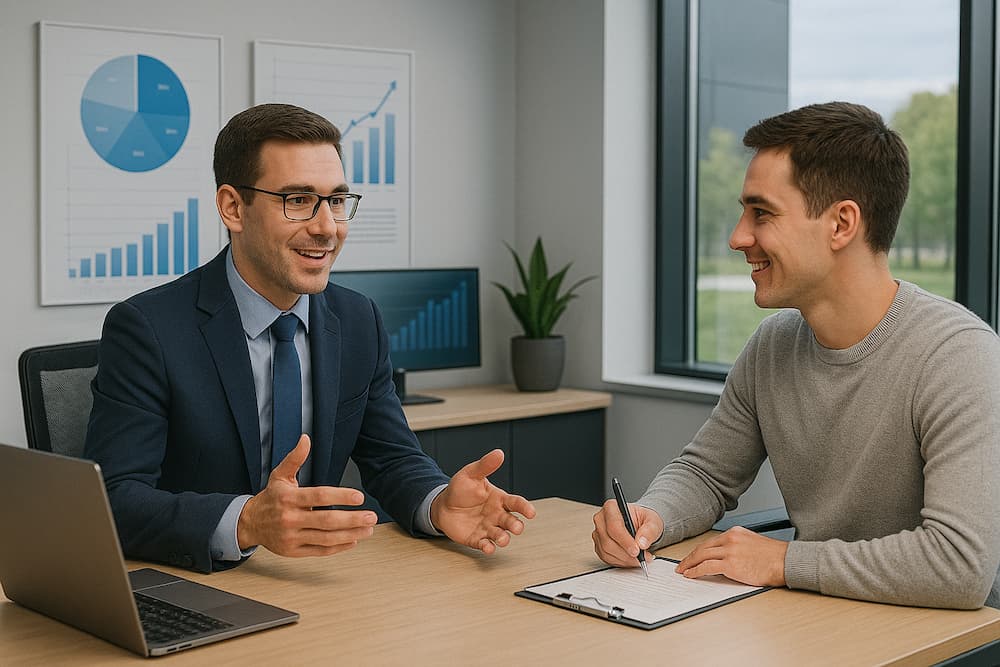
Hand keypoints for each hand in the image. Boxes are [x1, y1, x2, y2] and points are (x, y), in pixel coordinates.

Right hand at [237, 434, 378, 556]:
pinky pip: (320, 551)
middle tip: (371, 516)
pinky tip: (353, 540)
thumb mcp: (279, 475)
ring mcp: (292, 537)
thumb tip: (306, 439)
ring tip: (368, 529)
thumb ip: (295, 458)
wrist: (249, 523)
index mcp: (289, 498)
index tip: (359, 497)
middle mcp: (290, 518)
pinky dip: (338, 547)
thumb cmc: (270, 498)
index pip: (319, 496)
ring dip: (350, 534)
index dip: (341, 497)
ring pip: (326, 538)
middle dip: (352, 519)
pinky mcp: (294, 551)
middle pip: (326, 521)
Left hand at [430, 449, 536, 553]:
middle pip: (511, 521)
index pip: (516, 503)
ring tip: (503, 539)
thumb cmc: (460, 489)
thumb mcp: (471, 474)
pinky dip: (488, 548)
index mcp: (499, 499)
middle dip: (515, 525)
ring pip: (501, 535)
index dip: (524, 507)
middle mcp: (497, 515)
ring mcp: (487, 528)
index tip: (531, 512)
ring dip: (504, 538)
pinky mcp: (476, 539)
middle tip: (516, 527)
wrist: (442, 505)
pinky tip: (488, 548)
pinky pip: (485, 545)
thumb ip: (485, 465)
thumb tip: (499, 453)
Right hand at [592, 499, 662, 566]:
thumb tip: (642, 542)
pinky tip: (631, 559)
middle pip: (608, 541)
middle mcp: (601, 520)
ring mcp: (598, 534)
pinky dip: (620, 562)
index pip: (614, 526)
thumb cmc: (643, 520)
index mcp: (611, 508)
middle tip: (641, 557)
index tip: (636, 550)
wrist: (640, 525)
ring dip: (625, 559)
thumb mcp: (653, 521)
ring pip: (607, 552)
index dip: (625, 541)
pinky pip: (607, 558)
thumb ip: (649, 530)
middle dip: (626, 553)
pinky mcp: (599, 546)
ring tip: (639, 559)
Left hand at [675, 526, 787, 585]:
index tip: (692, 556)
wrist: (786, 561)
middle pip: (703, 548)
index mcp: (735, 533)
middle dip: (690, 557)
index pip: (710, 542)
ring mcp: (730, 551)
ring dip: (689, 564)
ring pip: (702, 556)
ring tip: (683, 571)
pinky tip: (691, 574)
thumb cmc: (774, 556)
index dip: (698, 550)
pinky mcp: (731, 564)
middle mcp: (730, 539)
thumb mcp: (752, 544)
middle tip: (681, 564)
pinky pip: (707, 567)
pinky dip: (696, 571)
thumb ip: (737, 547)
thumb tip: (724, 558)